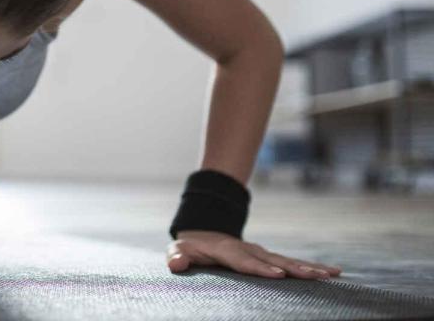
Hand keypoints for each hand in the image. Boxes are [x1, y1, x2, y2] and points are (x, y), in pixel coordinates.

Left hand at [167, 230, 342, 279]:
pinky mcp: (270, 258)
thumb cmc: (190, 247)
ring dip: (309, 268)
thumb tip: (176, 264)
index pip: (244, 261)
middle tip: (314, 276)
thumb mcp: (179, 250)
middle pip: (273, 260)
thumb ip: (177, 256)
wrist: (203, 233)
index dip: (260, 268)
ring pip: (288, 260)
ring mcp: (262, 252)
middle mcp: (249, 250)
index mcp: (228, 250)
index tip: (278, 274)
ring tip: (332, 274)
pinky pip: (292, 263)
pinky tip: (334, 273)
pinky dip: (313, 267)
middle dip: (294, 269)